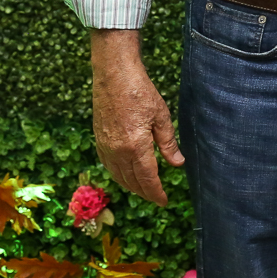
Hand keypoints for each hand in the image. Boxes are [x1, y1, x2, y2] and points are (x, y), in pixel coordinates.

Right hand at [91, 29, 185, 205]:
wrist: (113, 75)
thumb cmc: (140, 92)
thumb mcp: (161, 116)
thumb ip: (168, 143)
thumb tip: (177, 164)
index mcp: (136, 147)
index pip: (147, 179)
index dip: (156, 193)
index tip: (164, 201)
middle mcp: (118, 152)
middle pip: (132, 182)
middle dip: (145, 192)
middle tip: (156, 197)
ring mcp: (106, 147)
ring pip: (119, 176)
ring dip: (131, 186)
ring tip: (144, 190)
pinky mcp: (99, 140)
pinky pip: (108, 166)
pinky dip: (118, 175)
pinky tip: (125, 175)